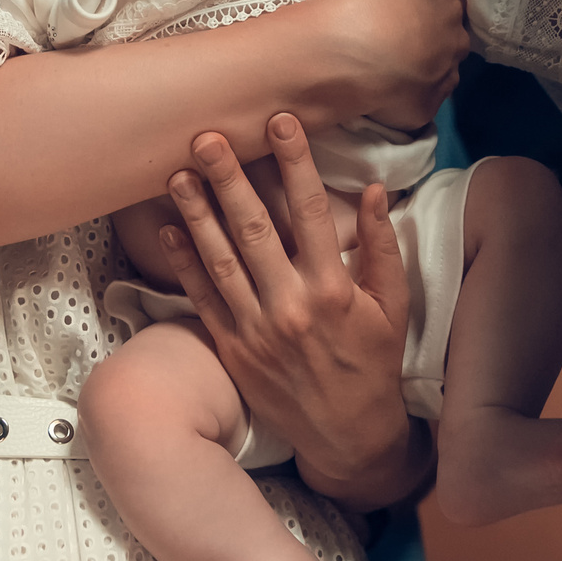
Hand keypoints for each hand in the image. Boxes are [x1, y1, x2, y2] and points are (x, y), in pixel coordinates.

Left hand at [160, 116, 429, 508]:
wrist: (347, 436)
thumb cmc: (373, 365)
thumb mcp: (392, 306)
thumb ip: (382, 247)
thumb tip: (374, 191)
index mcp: (334, 289)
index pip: (312, 212)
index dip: (295, 163)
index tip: (281, 123)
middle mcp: (291, 305)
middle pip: (254, 229)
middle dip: (229, 179)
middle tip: (208, 138)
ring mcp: (257, 328)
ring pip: (220, 260)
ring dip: (196, 214)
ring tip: (177, 174)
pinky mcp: (233, 348)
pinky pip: (203, 298)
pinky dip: (185, 263)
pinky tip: (169, 229)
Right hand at [309, 0, 469, 129]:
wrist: (345, 54)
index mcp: (452, 8)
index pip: (443, 2)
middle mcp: (452, 50)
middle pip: (439, 40)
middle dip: (419, 35)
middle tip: (380, 27)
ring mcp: (435, 85)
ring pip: (428, 73)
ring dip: (410, 67)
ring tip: (376, 58)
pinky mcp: (414, 114)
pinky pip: (412, 106)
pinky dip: (399, 98)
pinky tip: (376, 87)